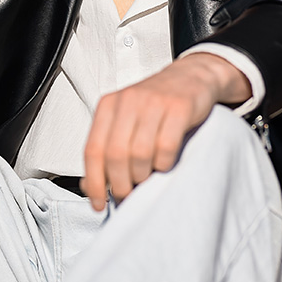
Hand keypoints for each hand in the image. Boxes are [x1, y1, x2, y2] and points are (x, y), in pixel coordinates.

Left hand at [80, 53, 251, 210]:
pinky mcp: (179, 107)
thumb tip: (89, 186)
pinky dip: (164, 164)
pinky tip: (164, 163)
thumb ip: (107, 149)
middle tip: (128, 193)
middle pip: (115, 155)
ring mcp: (154, 102)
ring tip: (147, 176)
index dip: (94, 183)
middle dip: (120, 184)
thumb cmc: (156, 107)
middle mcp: (128, 100)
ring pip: (139, 153)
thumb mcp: (125, 121)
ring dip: (142, 175)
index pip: (92, 150)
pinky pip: (166, 147)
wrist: (192, 77)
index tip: (99, 204)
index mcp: (108, 105)